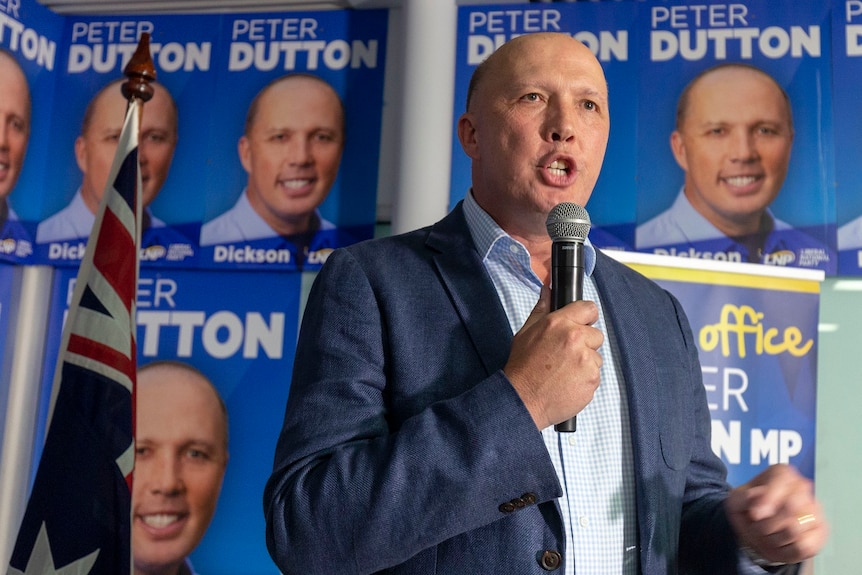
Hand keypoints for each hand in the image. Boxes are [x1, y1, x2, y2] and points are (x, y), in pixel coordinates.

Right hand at [504, 284, 603, 429]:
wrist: (523, 400)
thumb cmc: (522, 367)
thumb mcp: (526, 333)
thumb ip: (542, 309)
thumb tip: (548, 289)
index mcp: (559, 323)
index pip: (589, 308)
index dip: (585, 317)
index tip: (580, 325)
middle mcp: (575, 339)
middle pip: (596, 334)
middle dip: (584, 343)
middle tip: (565, 355)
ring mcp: (586, 360)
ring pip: (596, 356)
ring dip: (585, 363)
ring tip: (564, 371)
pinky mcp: (592, 379)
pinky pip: (595, 374)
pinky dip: (585, 379)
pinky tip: (568, 382)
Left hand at [724, 464, 828, 565]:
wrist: (757, 531)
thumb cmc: (748, 511)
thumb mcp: (735, 502)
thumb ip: (743, 497)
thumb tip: (758, 496)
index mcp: (781, 473)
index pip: (781, 481)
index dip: (768, 500)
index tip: (755, 514)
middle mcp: (802, 487)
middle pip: (790, 508)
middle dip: (767, 524)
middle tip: (757, 526)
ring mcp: (815, 509)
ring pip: (794, 530)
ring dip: (773, 538)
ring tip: (767, 534)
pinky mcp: (821, 532)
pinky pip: (804, 546)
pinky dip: (786, 550)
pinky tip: (780, 544)